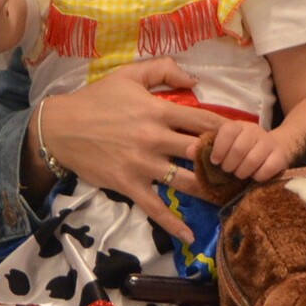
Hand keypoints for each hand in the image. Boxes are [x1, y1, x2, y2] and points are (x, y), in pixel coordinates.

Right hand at [38, 59, 226, 237]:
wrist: (60, 127)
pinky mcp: (129, 185)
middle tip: (242, 171)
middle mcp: (155, 138)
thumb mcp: (128, 75)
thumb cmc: (95, 100)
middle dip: (225, 163)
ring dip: (210, 191)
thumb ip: (163, 70)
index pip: (204, 122)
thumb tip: (195, 80)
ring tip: (228, 197)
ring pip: (186, 181)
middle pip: (202, 153)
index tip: (244, 139)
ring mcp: (143, 164)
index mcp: (158, 110)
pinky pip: (156, 207)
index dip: (228, 131)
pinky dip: (173, 224)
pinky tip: (190, 235)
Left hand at [206, 118, 297, 184]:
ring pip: (253, 159)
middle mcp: (254, 131)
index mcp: (238, 126)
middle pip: (239, 148)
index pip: (227, 131)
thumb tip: (188, 152)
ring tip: (239, 174)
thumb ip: (205, 149)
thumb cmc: (242, 152)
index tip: (215, 161)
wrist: (273, 150)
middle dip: (230, 165)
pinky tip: (254, 177)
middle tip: (227, 171)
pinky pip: (268, 168)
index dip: (219, 148)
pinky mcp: (281, 156)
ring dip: (242, 171)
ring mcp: (269, 143)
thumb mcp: (223, 147)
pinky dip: (258, 176)